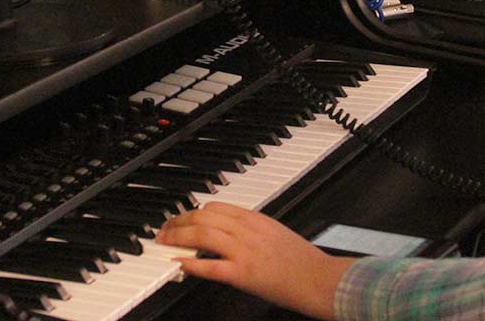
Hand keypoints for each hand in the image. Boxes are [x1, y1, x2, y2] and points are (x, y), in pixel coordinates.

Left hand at [157, 202, 356, 319]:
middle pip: (203, 217)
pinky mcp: (243, 273)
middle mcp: (247, 231)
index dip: (192, 211)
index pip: (215, 206)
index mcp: (255, 219)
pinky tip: (179, 263)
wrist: (320, 279)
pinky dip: (190, 263)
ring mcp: (244, 251)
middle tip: (164, 230)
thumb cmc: (302, 261)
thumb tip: (228, 232)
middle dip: (177, 221)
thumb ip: (251, 229)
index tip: (181, 218)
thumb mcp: (275, 232)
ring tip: (164, 243)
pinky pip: (210, 265)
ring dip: (177, 238)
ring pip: (202, 235)